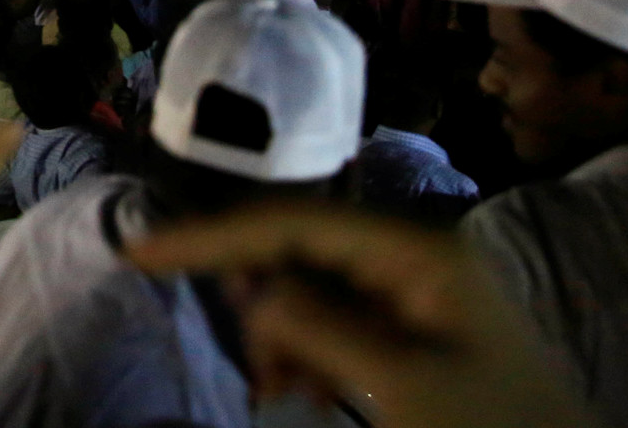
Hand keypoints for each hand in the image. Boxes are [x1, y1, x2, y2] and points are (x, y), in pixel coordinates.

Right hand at [128, 204, 602, 427]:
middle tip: (251, 367)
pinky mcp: (412, 329)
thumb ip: (315, 323)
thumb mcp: (396, 381)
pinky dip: (306, 354)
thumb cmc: (487, 426)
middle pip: (295, 250)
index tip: (139, 252)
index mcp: (414, 248)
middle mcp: (411, 253)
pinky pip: (334, 321)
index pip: (288, 221)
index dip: (209, 235)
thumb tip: (254, 292)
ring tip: (279, 392)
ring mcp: (413, 290)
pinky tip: (299, 391)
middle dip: (256, 302)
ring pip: (308, 290)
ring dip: (281, 338)